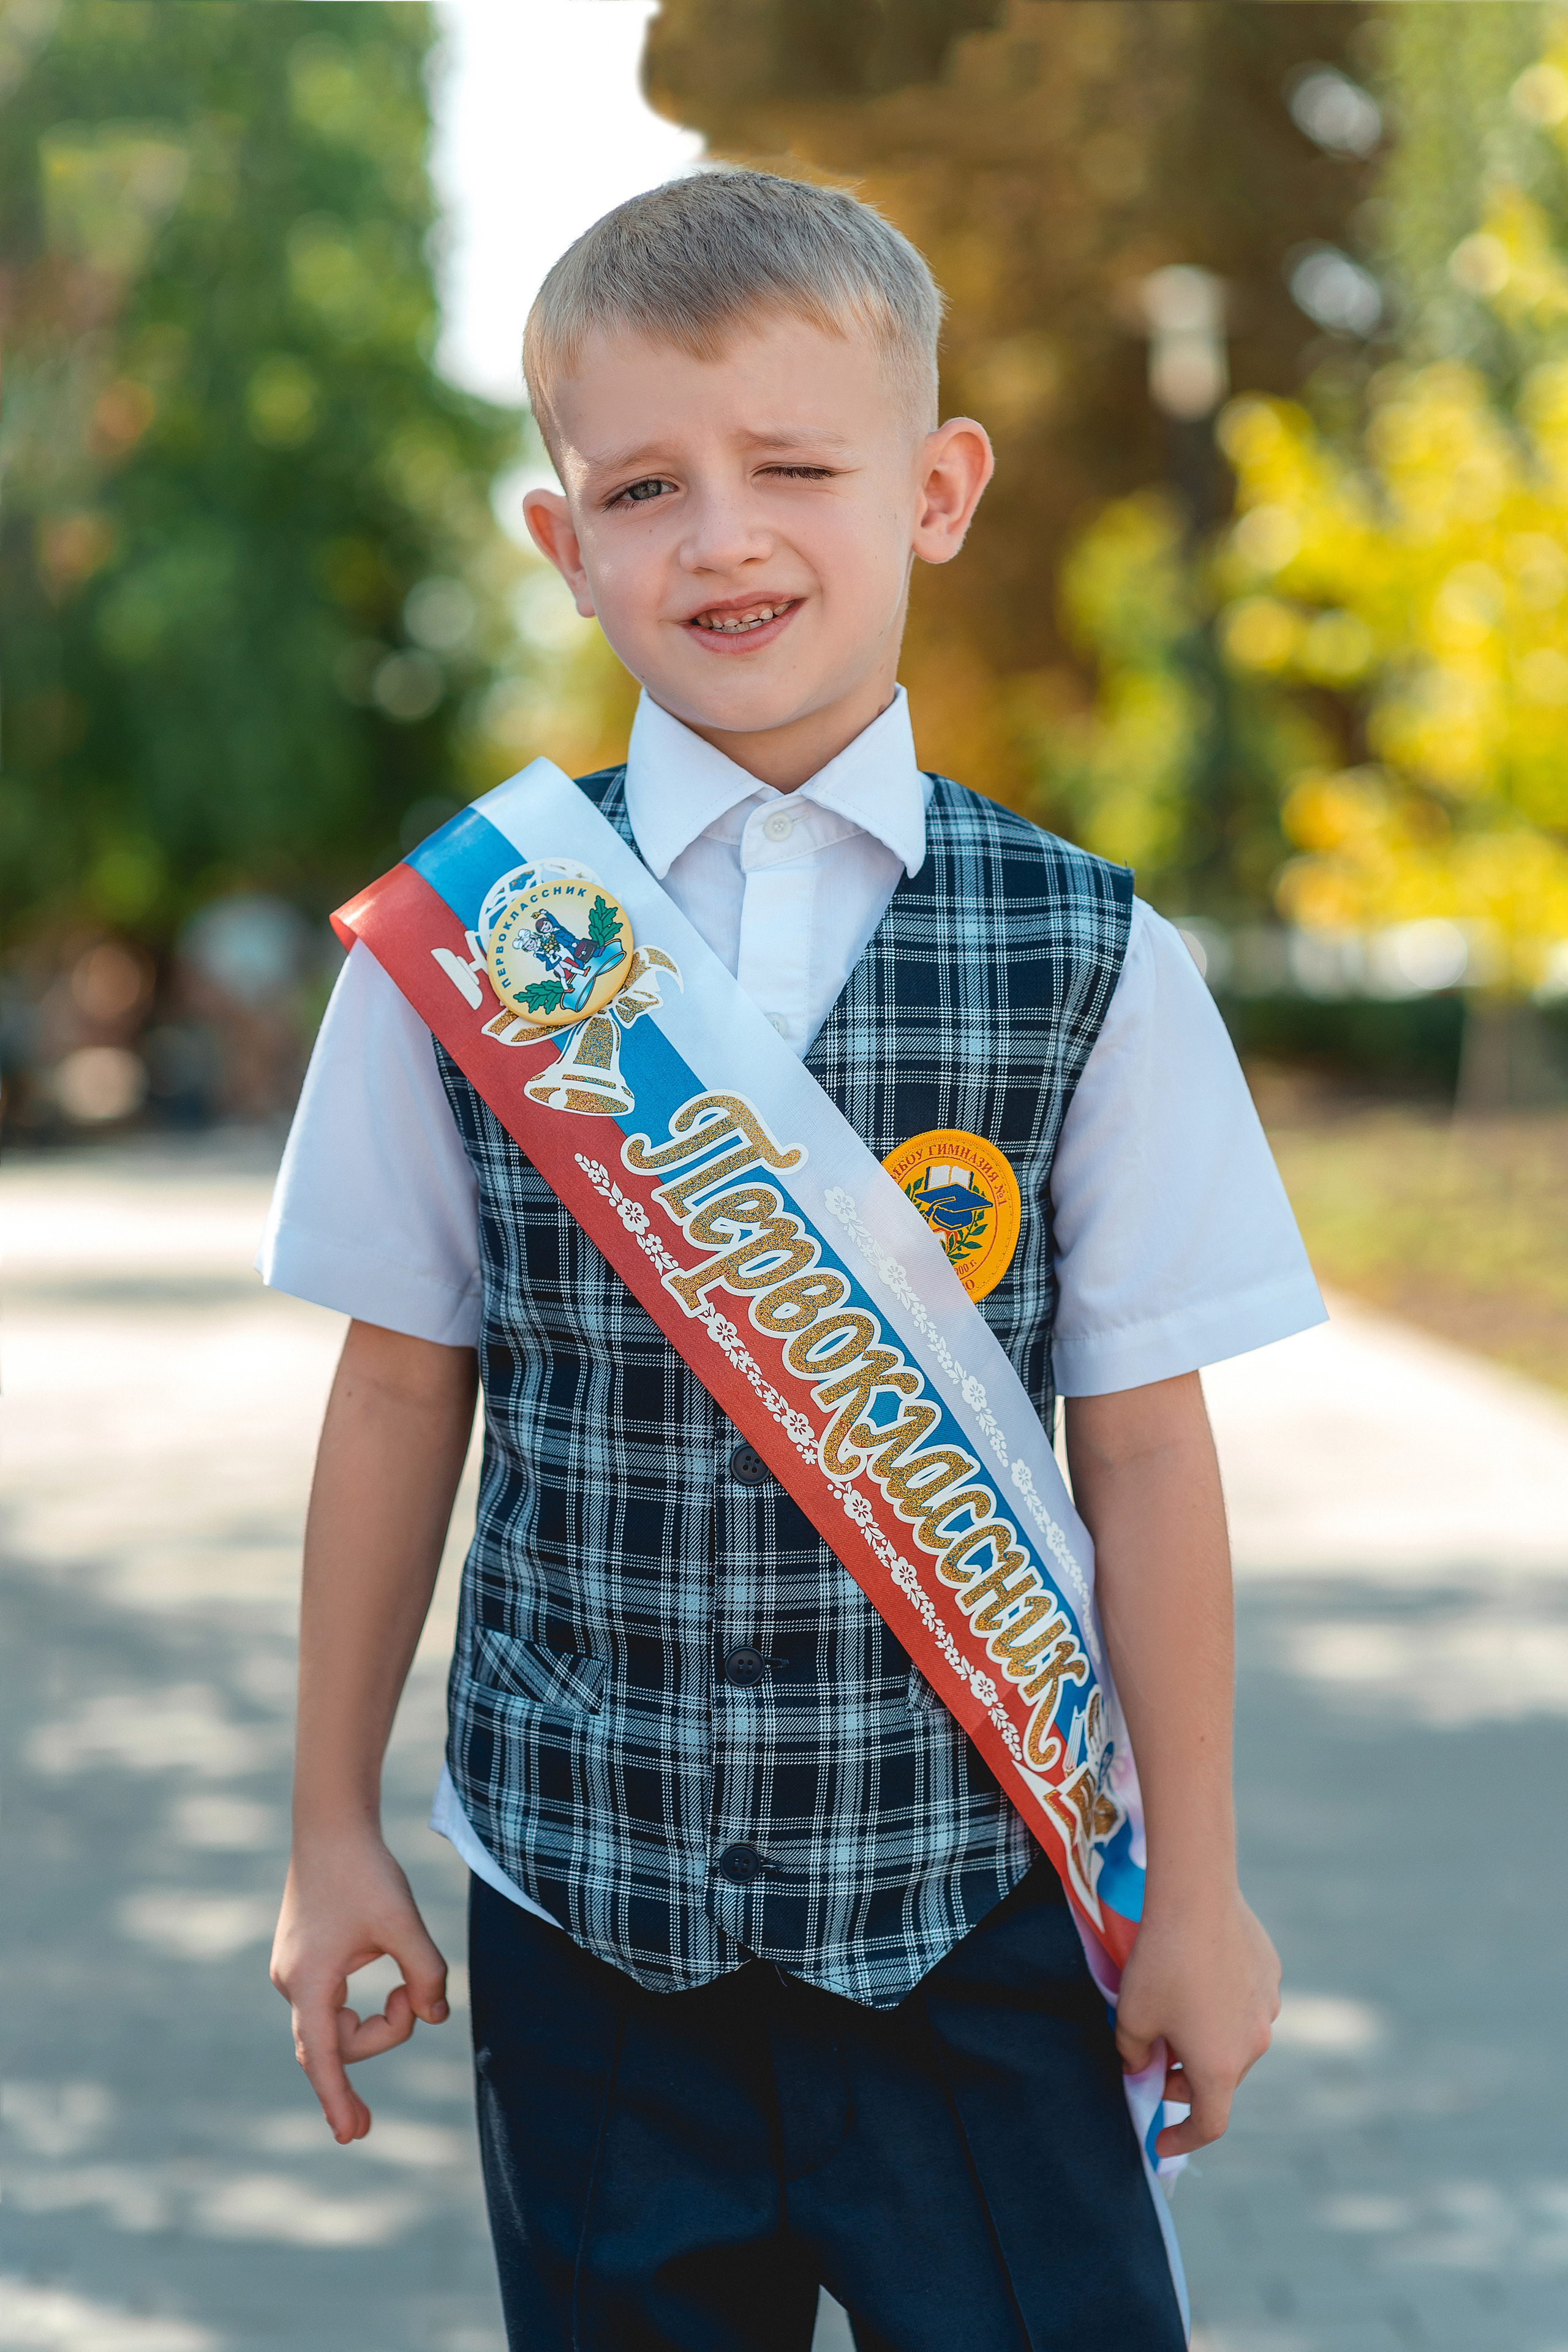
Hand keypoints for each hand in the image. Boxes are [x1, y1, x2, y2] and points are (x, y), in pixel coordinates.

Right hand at [270, 1835, 449, 2142]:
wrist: (330, 1825)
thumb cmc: (365, 1870)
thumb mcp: (403, 1921)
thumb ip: (425, 1972)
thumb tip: (437, 2018)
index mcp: (310, 1981)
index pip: (324, 2056)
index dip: (339, 2098)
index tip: (352, 2135)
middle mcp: (291, 1982)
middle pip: (336, 2042)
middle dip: (379, 2039)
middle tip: (414, 2003)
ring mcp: (291, 1970)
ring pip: (334, 2022)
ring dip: (374, 2019)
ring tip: (406, 1986)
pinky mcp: (300, 1957)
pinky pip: (329, 2002)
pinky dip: (359, 2005)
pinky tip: (385, 1987)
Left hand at [1115, 1886, 1279, 2158]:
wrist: (1195, 1897)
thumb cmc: (1160, 1964)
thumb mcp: (1131, 2017)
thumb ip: (1133, 2054)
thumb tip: (1141, 2065)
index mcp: (1220, 2068)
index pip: (1209, 2124)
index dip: (1182, 2140)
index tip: (1159, 2141)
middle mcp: (1254, 2044)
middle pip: (1220, 2080)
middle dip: (1184, 2080)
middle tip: (1153, 2063)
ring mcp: (1269, 2007)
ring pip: (1234, 2040)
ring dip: (1206, 2040)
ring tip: (1174, 2013)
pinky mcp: (1270, 1972)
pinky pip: (1244, 2001)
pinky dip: (1221, 2005)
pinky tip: (1197, 1975)